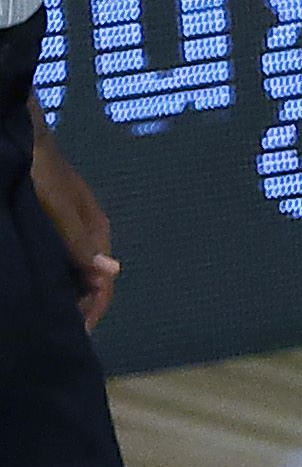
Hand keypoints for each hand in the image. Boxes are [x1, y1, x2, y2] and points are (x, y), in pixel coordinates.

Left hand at [28, 124, 119, 328]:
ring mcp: (74, 226)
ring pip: (78, 267)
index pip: (105, 280)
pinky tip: (45, 279)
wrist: (25, 136)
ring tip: (55, 310)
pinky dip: (59, 273)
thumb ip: (81, 243)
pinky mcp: (57, 220)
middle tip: (65, 328)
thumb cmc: (42, 172)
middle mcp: (92, 232)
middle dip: (84, 303)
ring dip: (71, 289)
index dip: (95, 307)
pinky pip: (64, 256)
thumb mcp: (60, 209)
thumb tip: (111, 275)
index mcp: (98, 232)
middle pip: (94, 277)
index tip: (79, 331)